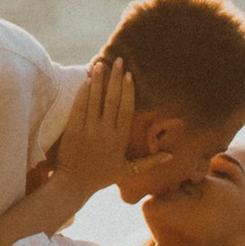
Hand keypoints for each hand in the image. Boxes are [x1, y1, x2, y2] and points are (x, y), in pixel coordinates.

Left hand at [47, 56, 136, 204]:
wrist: (73, 184)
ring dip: (98, 81)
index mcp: (119, 140)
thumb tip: (171, 156)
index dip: (128, 92)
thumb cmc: (101, 177)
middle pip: (112, 101)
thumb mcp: (128, 171)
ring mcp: (88, 131)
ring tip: (100, 64)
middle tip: (118, 61)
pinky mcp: (73, 130)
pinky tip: (85, 80)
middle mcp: (105, 133)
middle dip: (115, 79)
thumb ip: (150, 162)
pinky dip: (82, 93)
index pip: (126, 111)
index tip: (129, 75)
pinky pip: (79, 107)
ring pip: (94, 101)